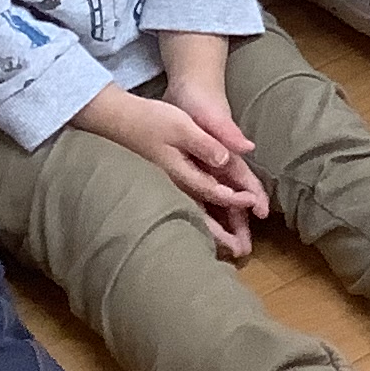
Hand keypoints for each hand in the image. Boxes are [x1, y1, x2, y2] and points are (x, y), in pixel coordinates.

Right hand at [79, 86, 266, 257]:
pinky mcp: (165, 181)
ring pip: (194, 214)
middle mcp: (175, 184)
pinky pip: (186, 205)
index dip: (235, 200)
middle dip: (222, 234)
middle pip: (202, 215)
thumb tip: (226, 160)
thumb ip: (204, 144)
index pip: (214, 192)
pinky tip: (205, 226)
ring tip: (229, 248)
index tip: (253, 206)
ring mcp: (168, 185)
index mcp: (182, 173)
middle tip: (242, 251)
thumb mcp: (181, 126)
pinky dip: (200, 218)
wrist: (116, 119)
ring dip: (212, 231)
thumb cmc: (150, 120)